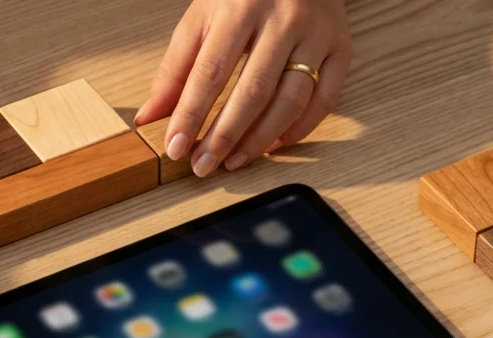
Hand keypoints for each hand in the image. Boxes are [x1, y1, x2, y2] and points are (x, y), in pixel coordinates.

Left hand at [135, 0, 350, 176]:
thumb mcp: (203, 17)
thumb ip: (177, 66)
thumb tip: (151, 116)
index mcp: (240, 6)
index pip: (211, 71)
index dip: (191, 114)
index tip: (175, 148)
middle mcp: (283, 18)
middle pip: (253, 90)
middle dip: (225, 136)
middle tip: (204, 166)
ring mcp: (317, 33)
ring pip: (291, 100)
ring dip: (260, 139)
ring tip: (234, 161)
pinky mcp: (341, 47)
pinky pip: (325, 99)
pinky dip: (300, 129)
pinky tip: (275, 144)